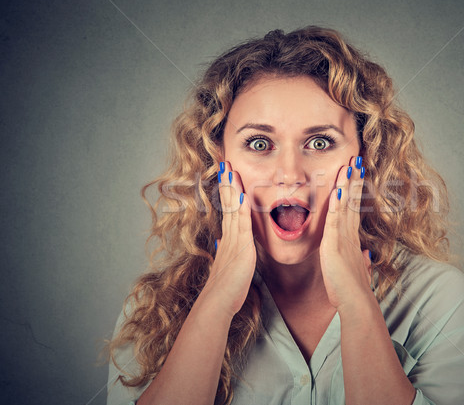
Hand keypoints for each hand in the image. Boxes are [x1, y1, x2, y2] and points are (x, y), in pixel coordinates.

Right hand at [202, 161, 255, 318]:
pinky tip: (242, 194)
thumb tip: (219, 242)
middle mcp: (229, 236)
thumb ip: (225, 251)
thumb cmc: (226, 289)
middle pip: (228, 203)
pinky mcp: (240, 247)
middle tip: (225, 163)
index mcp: (228, 239)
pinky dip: (242, 207)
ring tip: (230, 169)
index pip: (228, 209)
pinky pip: (242, 223)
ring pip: (233, 208)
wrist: (218, 302)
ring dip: (232, 188)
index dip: (227, 192)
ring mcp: (233, 240)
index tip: (227, 176)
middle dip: (227, 183)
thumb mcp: (227, 265)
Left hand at [319, 156, 372, 310]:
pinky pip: (336, 222)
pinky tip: (338, 191)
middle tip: (356, 159)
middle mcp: (350, 235)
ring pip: (346, 206)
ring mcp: (344, 239)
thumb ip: (361, 260)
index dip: (354, 190)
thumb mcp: (355, 271)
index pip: (353, 208)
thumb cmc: (352, 290)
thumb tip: (365, 255)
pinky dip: (337, 206)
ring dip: (347, 185)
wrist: (356, 304)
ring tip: (349, 165)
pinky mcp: (335, 246)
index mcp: (351, 239)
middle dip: (354, 179)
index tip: (356, 173)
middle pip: (352, 201)